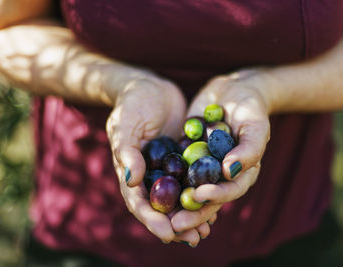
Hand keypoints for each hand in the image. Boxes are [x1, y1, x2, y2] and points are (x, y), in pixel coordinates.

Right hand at [106, 76, 210, 244]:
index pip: (139, 202)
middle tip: (192, 239)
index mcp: (131, 172)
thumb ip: (127, 152)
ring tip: (205, 231)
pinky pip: (193, 180)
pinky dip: (202, 194)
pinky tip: (217, 204)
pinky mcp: (183, 158)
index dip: (152, 220)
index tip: (168, 234)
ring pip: (179, 198)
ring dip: (191, 215)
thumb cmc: (131, 104)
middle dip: (176, 225)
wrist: (148, 86)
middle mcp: (149, 175)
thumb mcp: (125, 125)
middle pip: (161, 208)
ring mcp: (167, 168)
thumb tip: (131, 180)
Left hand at [171, 70, 270, 233]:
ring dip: (176, 207)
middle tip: (175, 224)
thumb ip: (249, 150)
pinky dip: (166, 184)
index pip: (229, 191)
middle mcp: (220, 175)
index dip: (215, 198)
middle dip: (192, 214)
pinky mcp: (186, 156)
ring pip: (189, 191)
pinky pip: (175, 172)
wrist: (231, 90)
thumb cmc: (250, 108)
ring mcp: (202, 166)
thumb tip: (230, 172)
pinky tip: (150, 194)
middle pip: (207, 199)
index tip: (199, 196)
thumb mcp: (255, 126)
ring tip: (161, 218)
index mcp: (241, 174)